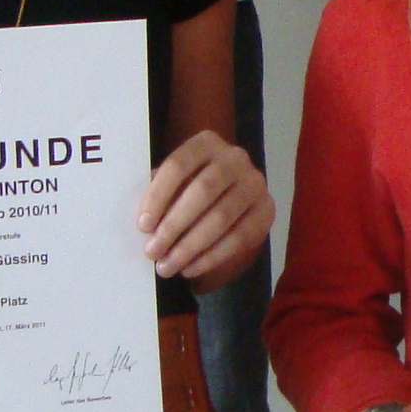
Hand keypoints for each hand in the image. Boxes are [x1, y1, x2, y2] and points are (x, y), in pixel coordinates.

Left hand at [137, 131, 270, 286]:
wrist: (232, 196)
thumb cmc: (190, 187)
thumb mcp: (174, 182)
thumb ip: (160, 195)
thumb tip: (146, 227)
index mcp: (206, 143)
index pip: (178, 166)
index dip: (158, 196)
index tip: (143, 226)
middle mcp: (235, 158)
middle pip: (202, 191)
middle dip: (174, 226)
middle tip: (152, 252)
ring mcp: (255, 183)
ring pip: (221, 217)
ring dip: (190, 246)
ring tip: (167, 266)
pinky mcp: (267, 210)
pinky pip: (239, 238)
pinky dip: (211, 257)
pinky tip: (190, 268)